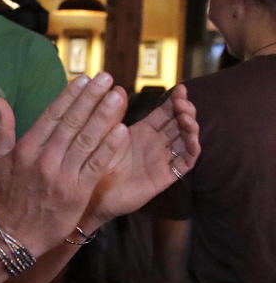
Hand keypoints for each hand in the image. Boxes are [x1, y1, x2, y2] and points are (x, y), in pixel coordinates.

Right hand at [0, 72, 128, 256]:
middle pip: (72, 123)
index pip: (52, 115)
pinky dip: (109, 148)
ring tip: (118, 96)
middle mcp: (44, 159)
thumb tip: (0, 101)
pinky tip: (121, 131)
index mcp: (25, 149)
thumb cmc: (6, 198)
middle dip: (91, 98)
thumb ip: (3, 129)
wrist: (14, 236)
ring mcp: (62, 176)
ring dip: (104, 116)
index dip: (70, 95)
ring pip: (86, 140)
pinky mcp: (77, 193)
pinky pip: (96, 166)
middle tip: (107, 78)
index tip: (84, 78)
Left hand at [86, 85, 199, 225]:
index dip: (175, 100)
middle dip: (185, 110)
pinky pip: (185, 163)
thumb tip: (117, 89)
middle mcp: (156, 144)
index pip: (166, 113)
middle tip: (182, 102)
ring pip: (186, 140)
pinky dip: (192, 149)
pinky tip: (191, 139)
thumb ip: (112, 116)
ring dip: (191, 127)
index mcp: (143, 132)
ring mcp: (162, 160)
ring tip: (185, 116)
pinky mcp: (164, 177)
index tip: (180, 88)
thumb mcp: (103, 135)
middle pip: (179, 123)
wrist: (90, 194)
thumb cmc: (92, 164)